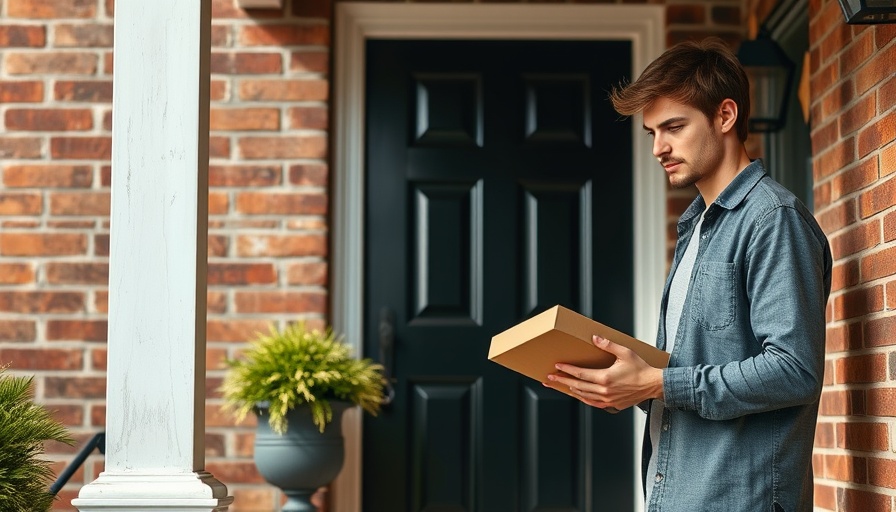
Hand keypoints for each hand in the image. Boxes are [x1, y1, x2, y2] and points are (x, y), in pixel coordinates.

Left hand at [546, 335, 663, 410]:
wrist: (653, 385)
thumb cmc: (641, 369)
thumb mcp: (625, 353)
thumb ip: (608, 345)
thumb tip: (595, 338)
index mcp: (605, 378)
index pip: (580, 374)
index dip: (567, 369)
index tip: (557, 366)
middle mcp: (604, 391)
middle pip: (577, 386)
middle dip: (562, 381)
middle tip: (550, 378)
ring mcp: (607, 399)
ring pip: (583, 396)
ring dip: (570, 390)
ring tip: (559, 386)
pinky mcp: (611, 404)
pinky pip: (592, 403)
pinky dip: (582, 398)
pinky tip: (577, 394)